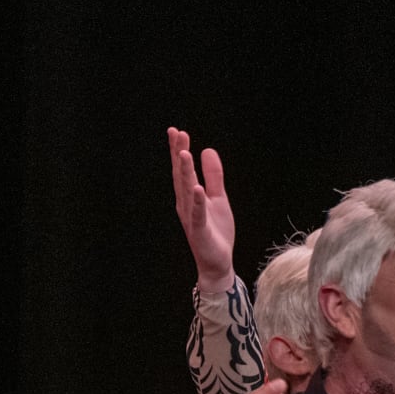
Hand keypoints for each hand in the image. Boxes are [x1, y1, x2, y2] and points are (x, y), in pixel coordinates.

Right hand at [168, 127, 236, 293]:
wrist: (218, 262)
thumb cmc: (216, 231)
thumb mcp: (218, 198)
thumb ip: (213, 175)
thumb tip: (207, 150)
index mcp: (189, 196)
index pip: (183, 169)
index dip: (179, 150)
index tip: (176, 131)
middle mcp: (186, 204)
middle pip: (181, 175)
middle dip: (179, 154)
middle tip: (176, 133)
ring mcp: (192, 217)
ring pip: (187, 191)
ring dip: (185, 172)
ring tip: (184, 153)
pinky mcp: (201, 230)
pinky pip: (198, 214)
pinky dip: (198, 201)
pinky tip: (197, 187)